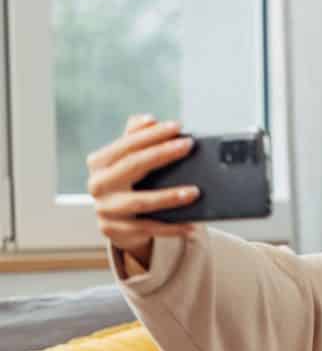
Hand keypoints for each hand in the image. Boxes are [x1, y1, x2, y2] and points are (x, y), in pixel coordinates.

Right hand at [87, 113, 199, 257]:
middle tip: (188, 146)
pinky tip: (191, 225)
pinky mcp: (116, 231)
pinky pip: (150, 228)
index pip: (127, 144)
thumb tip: (148, 120)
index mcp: (99, 163)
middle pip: (133, 165)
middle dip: (163, 154)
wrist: (117, 224)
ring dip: (170, 197)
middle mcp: (97, 184)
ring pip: (142, 201)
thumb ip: (135, 137)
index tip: (178, 127)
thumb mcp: (128, 161)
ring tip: (195, 192)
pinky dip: (173, 227)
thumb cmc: (128, 185)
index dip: (152, 134)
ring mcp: (105, 209)